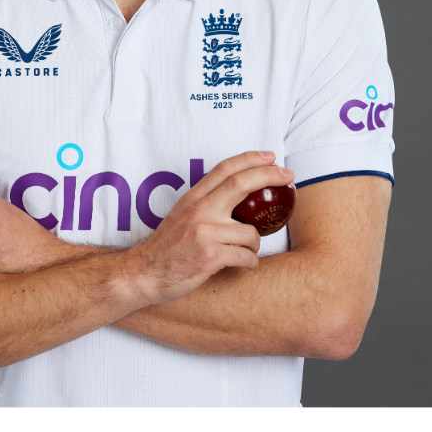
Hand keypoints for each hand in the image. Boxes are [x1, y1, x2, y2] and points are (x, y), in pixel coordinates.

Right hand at [121, 151, 293, 305]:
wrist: (144, 274)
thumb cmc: (166, 249)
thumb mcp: (181, 216)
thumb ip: (205, 204)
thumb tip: (237, 197)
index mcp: (193, 198)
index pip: (225, 169)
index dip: (251, 159)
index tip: (270, 156)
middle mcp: (200, 211)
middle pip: (241, 183)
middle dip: (270, 175)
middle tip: (288, 176)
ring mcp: (205, 232)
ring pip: (251, 232)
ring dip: (256, 244)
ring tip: (246, 252)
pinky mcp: (210, 256)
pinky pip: (246, 257)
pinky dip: (251, 262)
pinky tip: (244, 265)